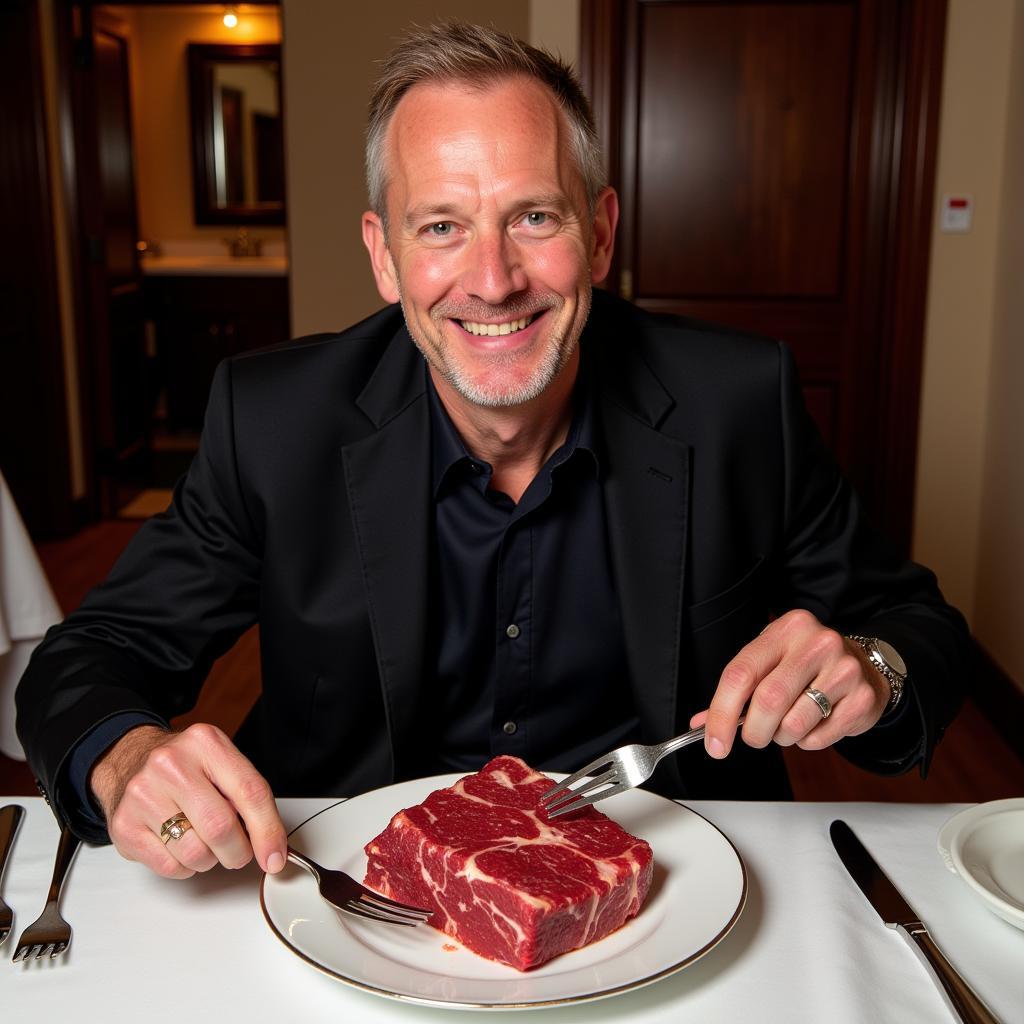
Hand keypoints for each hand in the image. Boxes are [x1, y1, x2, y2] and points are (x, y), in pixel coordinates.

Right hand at [89, 723, 287, 879]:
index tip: (275, 857)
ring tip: (204, 842)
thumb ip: (248, 796)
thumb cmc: (184, 766)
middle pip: (221, 827)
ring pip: (195, 853)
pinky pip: (169, 867)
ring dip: (210, 860)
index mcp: (205, 743)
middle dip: (238, 852)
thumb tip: (272, 846)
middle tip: (238, 852)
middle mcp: (171, 764)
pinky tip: (180, 846)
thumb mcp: (220, 762)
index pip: (250, 792)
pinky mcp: (124, 826)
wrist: (129, 760)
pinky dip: (185, 867)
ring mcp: (143, 794)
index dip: (268, 831)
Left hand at [689, 609, 890, 758]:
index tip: (714, 743)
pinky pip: (819, 738)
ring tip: (790, 724)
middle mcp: (816, 643)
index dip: (721, 713)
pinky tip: (815, 723)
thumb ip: (736, 691)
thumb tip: (702, 725)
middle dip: (754, 732)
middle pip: (768, 701)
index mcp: (785, 629)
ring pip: (794, 724)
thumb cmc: (806, 665)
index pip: (740, 674)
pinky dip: (807, 742)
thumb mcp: (770, 663)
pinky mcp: (862, 698)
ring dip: (783, 737)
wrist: (865, 665)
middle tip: (755, 736)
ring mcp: (844, 669)